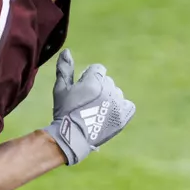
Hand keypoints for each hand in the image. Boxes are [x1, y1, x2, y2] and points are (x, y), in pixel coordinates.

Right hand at [42, 49, 135, 165]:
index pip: (98, 69)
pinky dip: (121, 108)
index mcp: (94, 81)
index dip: (88, 78)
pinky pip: (128, 106)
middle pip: (107, 81)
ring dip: (109, 98)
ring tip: (96, 111)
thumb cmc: (64, 112)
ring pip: (116, 93)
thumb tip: (67, 51)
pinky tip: (110, 113)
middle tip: (87, 103)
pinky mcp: (123, 117)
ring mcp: (117, 104)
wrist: (73, 138)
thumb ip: (65, 69)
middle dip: (98, 88)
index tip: (82, 90)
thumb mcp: (61, 89)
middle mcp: (108, 90)